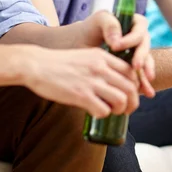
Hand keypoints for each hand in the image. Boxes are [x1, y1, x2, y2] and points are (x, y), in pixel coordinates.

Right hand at [21, 46, 139, 116]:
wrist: (36, 65)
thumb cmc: (60, 63)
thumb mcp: (86, 56)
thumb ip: (102, 66)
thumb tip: (115, 84)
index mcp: (103, 57)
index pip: (131, 71)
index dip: (136, 85)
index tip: (131, 94)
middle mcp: (101, 67)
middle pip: (131, 87)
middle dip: (133, 102)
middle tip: (127, 109)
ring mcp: (92, 81)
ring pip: (121, 100)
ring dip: (120, 110)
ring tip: (113, 112)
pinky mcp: (81, 95)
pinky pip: (103, 109)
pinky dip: (103, 114)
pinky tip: (96, 113)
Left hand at [80, 11, 155, 97]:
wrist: (79, 48)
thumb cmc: (88, 30)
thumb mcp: (97, 22)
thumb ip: (109, 24)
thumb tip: (118, 42)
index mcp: (133, 22)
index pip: (140, 27)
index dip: (132, 37)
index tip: (116, 46)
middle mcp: (138, 37)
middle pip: (145, 45)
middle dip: (142, 56)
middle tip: (136, 66)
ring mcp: (137, 53)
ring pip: (146, 61)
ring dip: (147, 71)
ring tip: (147, 79)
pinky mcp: (133, 67)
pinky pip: (141, 74)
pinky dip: (144, 83)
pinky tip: (146, 92)